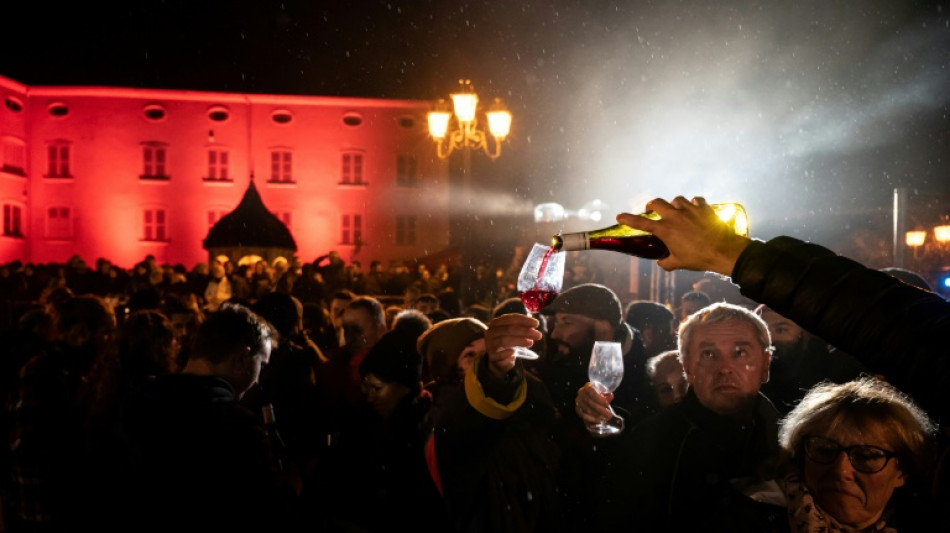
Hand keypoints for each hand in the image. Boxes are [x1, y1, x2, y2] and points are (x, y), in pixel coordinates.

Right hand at [484, 313, 541, 378]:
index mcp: (496, 323)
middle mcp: (491, 332)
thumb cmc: (508, 342)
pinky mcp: (491, 357)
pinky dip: (506, 353)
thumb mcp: (514, 333)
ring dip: (519, 341)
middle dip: (525, 331)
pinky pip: (498, 355)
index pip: (510, 318)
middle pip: (508, 329)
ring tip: (531, 343)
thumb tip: (534, 323)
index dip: (524, 320)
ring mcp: (489, 344)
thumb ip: (522, 327)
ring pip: (503, 340)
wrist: (498, 359)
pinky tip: (513, 352)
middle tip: (538, 335)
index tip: (536, 323)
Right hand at [575, 382, 614, 425]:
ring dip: (596, 415)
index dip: (599, 398)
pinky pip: (583, 415)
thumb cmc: (598, 395)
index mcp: (588, 387)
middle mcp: (581, 393)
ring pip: (586, 409)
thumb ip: (606, 395)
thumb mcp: (603, 393)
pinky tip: (598, 421)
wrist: (591, 397)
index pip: (591, 392)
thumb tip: (610, 396)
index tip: (607, 404)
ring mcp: (578, 402)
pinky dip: (591, 419)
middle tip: (608, 415)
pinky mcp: (577, 409)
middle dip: (600, 409)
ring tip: (604, 419)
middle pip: (589, 402)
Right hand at [616, 196, 751, 274]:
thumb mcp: (679, 263)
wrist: (723, 251)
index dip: (628, 219)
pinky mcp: (704, 208)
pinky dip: (693, 204)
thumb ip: (666, 262)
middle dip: (651, 205)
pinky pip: (696, 200)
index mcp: (665, 230)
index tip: (619, 216)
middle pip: (656, 202)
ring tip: (676, 210)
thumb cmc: (698, 258)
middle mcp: (674, 216)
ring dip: (673, 204)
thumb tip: (660, 262)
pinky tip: (695, 209)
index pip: (641, 223)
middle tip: (651, 210)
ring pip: (676, 199)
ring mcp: (690, 210)